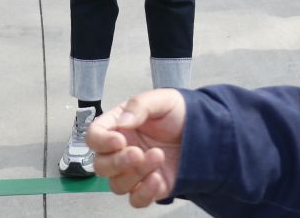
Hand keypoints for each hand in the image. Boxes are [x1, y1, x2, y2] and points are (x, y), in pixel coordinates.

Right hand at [90, 89, 185, 206]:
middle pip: (101, 166)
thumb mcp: (161, 100)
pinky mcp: (148, 187)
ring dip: (136, 174)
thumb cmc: (178, 113)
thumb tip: (123, 122)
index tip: (119, 140)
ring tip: (158, 157)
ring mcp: (134, 171)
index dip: (101, 141)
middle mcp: (122, 151)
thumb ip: (140, 106)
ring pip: (117, 184)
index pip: (94, 136)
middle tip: (138, 153)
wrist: (204, 131)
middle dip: (118, 162)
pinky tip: (158, 178)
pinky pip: (136, 199)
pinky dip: (144, 193)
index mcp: (119, 127)